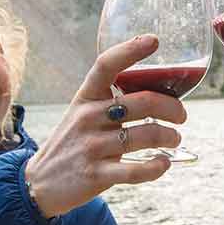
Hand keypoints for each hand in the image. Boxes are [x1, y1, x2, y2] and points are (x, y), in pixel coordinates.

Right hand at [26, 34, 185, 216]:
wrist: (41, 183)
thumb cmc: (74, 142)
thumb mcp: (84, 113)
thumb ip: (112, 101)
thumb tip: (161, 93)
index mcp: (86, 96)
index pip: (106, 65)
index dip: (131, 50)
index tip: (154, 40)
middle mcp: (88, 117)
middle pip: (142, 102)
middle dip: (173, 107)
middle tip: (181, 115)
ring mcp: (91, 146)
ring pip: (145, 135)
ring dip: (170, 136)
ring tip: (174, 138)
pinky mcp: (96, 175)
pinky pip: (136, 170)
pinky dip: (157, 167)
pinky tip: (164, 163)